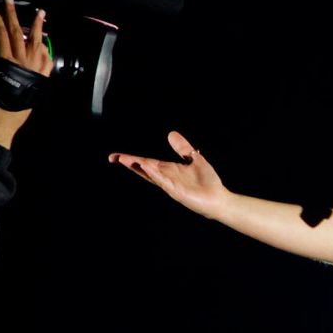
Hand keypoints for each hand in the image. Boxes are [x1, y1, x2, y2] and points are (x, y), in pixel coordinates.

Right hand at [0, 0, 53, 148]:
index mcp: (4, 62)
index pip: (0, 32)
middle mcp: (22, 64)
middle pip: (18, 33)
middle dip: (13, 14)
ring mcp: (35, 72)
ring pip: (37, 44)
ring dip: (38, 27)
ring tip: (41, 13)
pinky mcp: (41, 80)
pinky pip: (47, 61)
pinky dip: (44, 48)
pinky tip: (43, 41)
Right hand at [109, 131, 231, 218]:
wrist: (219, 198)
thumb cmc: (208, 182)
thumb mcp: (194, 159)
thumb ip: (182, 148)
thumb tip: (171, 133)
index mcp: (169, 170)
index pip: (147, 163)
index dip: (132, 159)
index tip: (117, 156)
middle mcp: (166, 177)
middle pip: (144, 168)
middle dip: (129, 163)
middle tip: (113, 157)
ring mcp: (170, 185)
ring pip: (151, 174)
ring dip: (138, 167)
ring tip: (124, 159)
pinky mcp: (176, 191)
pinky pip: (163, 181)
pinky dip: (154, 174)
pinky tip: (146, 167)